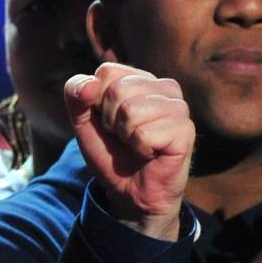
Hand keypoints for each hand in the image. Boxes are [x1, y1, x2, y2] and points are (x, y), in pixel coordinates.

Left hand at [67, 62, 193, 239]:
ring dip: (125, 135)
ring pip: (131, 111)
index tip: (106, 120)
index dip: (96, 101)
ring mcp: (178, 108)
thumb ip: (76, 95)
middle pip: (117, 90)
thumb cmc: (111, 152)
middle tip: (123, 136)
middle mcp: (165, 87)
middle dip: (109, 120)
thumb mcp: (82, 121)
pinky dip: (139, 148)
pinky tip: (150, 153)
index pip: (107, 72)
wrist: (129, 191)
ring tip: (136, 144)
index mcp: (141, 79)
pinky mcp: (186, 131)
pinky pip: (144, 134)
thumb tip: (89, 83)